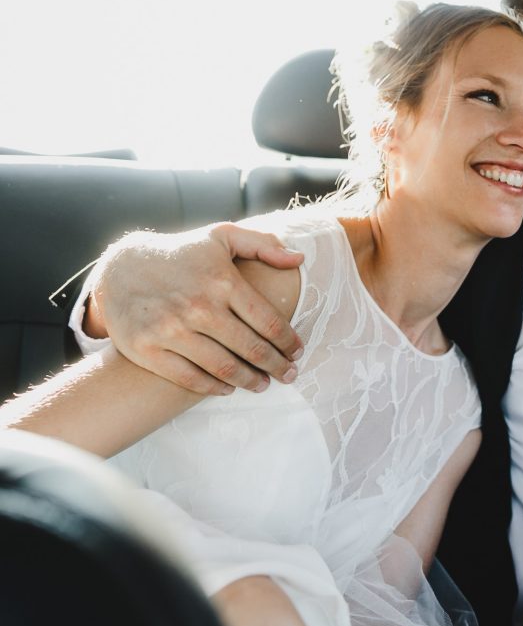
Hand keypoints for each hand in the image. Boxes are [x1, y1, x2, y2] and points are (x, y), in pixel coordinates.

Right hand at [88, 222, 304, 394]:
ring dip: (249, 381)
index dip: (287, 341)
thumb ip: (263, 244)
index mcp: (223, 281)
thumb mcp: (221, 237)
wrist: (121, 267)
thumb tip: (298, 259)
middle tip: (289, 374)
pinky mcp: (148, 350)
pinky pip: (189, 378)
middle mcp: (199, 307)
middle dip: (276, 366)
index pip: (268, 321)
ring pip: (223, 368)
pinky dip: (213, 388)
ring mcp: (172, 330)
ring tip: (263, 385)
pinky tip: (228, 388)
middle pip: (251, 348)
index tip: (297, 351)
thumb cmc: (182, 253)